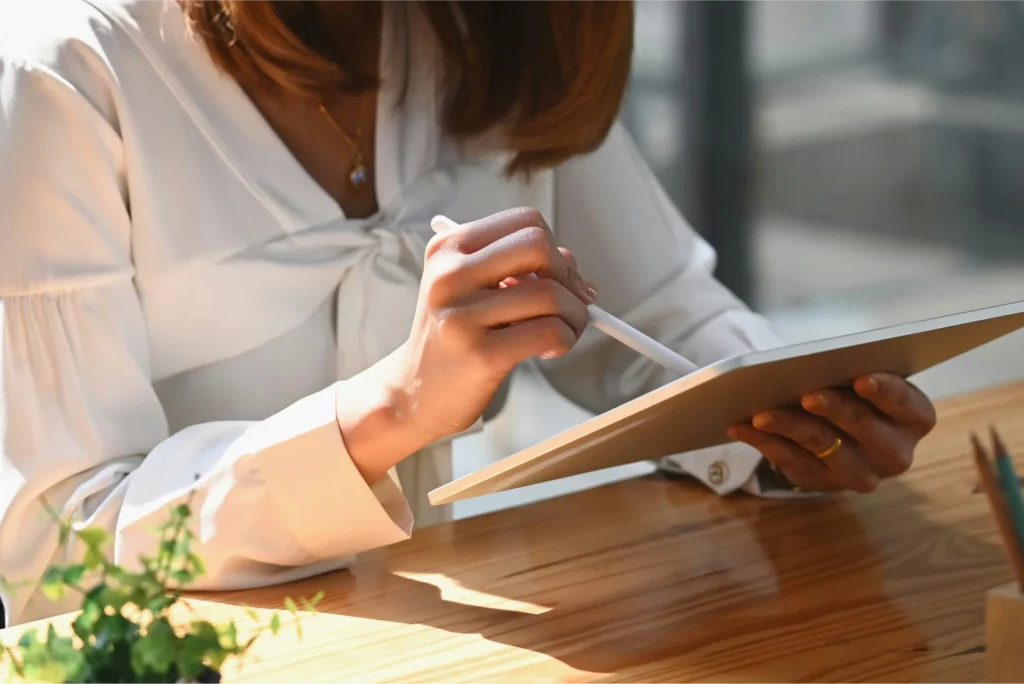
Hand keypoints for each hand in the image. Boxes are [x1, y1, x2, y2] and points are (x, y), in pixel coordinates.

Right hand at [338, 207, 594, 482]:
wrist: (413, 395)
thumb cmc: (450, 339)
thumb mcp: (471, 290)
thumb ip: (516, 269)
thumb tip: (572, 264)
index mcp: (447, 249)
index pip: (525, 221)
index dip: (554, 248)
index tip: (559, 277)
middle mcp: (449, 276)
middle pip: (538, 246)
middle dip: (567, 276)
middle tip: (567, 303)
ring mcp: (463, 315)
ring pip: (551, 294)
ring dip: (574, 315)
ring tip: (562, 332)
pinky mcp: (482, 354)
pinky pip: (549, 332)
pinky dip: (565, 339)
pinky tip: (549, 349)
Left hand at [727, 373, 936, 492]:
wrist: (845, 432)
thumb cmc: (857, 393)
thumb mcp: (866, 380)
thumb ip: (854, 372)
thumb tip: (818, 363)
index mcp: (915, 419)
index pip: (905, 404)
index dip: (885, 392)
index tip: (862, 379)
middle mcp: (895, 452)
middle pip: (862, 427)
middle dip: (834, 409)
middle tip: (808, 396)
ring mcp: (860, 473)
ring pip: (822, 445)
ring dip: (789, 426)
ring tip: (762, 414)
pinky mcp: (825, 484)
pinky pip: (791, 462)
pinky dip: (764, 442)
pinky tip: (742, 428)